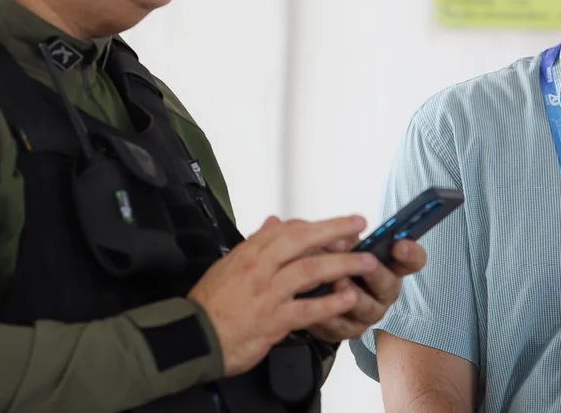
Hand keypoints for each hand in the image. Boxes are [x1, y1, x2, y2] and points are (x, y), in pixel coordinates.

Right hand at [187, 215, 380, 376]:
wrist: (194, 336)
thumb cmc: (211, 304)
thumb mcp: (229, 264)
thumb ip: (255, 243)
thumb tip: (273, 222)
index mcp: (250, 253)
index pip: (287, 230)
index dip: (316, 226)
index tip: (338, 226)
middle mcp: (260, 268)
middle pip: (302, 241)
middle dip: (335, 231)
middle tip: (359, 226)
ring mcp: (267, 293)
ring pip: (310, 270)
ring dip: (342, 264)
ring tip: (366, 262)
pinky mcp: (273, 320)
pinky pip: (306, 309)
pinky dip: (329, 303)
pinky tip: (348, 299)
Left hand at [304, 239, 427, 343]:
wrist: (317, 295)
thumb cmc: (336, 264)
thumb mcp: (343, 246)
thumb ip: (346, 240)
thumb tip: (342, 240)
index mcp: (390, 266)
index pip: (413, 260)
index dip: (410, 253)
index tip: (399, 245)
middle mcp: (385, 292)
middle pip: (389, 285)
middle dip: (377, 274)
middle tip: (367, 263)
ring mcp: (369, 313)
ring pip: (367, 308)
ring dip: (353, 296)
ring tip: (339, 282)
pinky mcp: (350, 330)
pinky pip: (342, 326)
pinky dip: (330, 315)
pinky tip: (320, 305)